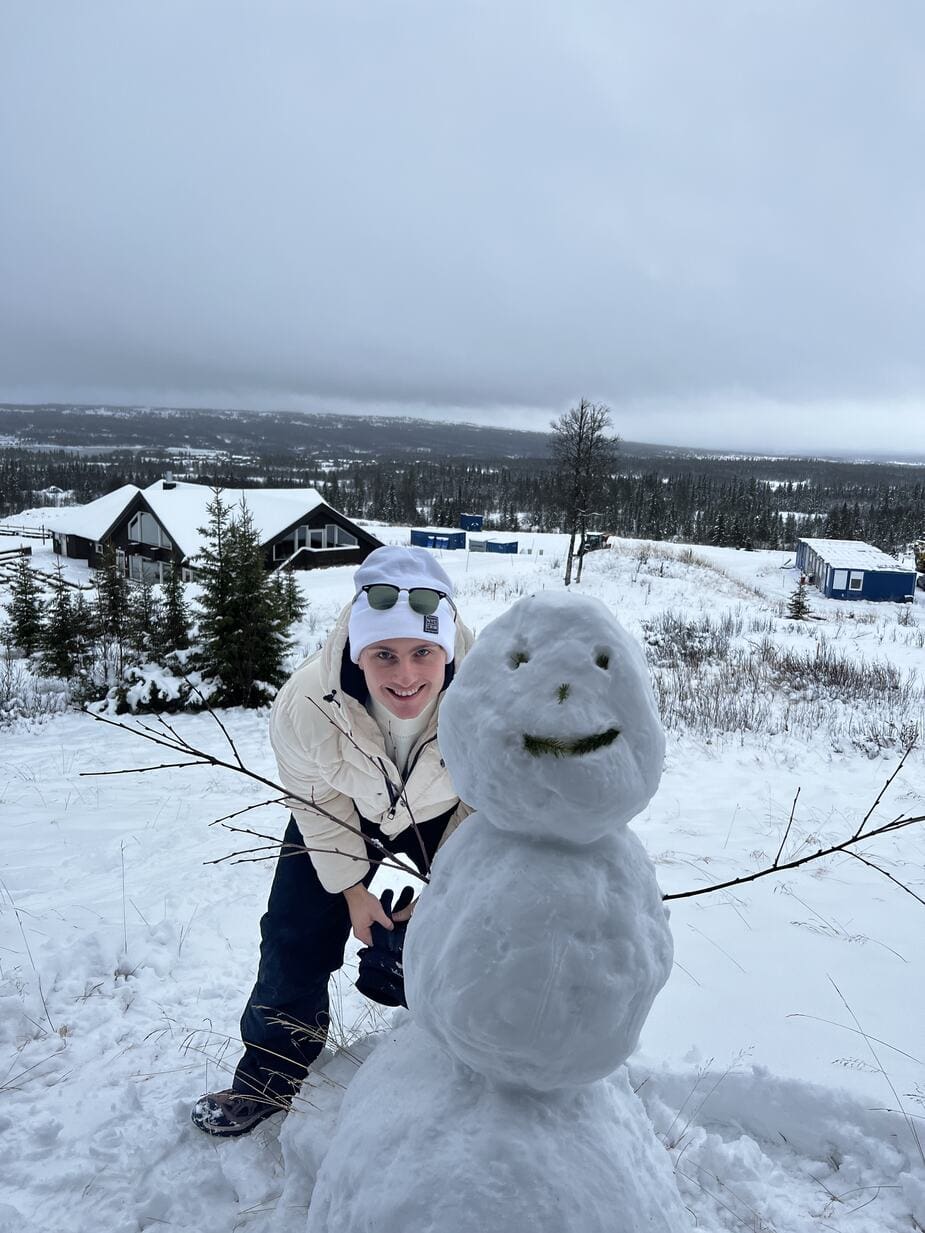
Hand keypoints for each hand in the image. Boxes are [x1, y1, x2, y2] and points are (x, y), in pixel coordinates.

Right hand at [354, 886, 416, 1008]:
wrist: (355, 892)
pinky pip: (370, 928)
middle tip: (392, 933)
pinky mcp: (361, 922)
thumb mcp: (378, 913)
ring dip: (379, 930)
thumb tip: (391, 929)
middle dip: (382, 936)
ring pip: (372, 933)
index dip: (384, 942)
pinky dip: (376, 926)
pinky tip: (382, 922)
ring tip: (388, 927)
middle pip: (373, 939)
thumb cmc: (363, 901)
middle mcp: (359, 933)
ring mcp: (359, 927)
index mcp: (361, 933)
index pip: (374, 944)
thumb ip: (386, 923)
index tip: (392, 941)